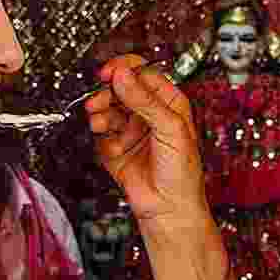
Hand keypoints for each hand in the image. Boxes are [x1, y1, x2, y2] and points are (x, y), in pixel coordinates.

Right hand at [85, 55, 209, 228]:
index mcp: (168, 103)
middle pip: (120, 90)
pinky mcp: (115, 149)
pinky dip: (102, 140)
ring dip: (100, 114)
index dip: (125, 70)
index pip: (143, 74)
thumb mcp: (169, 128)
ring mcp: (130, 131)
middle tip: (97, 100)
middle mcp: (148, 114)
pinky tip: (112, 148)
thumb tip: (123, 75)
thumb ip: (144, 99)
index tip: (110, 73)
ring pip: (107, 110)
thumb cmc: (182, 171)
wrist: (168, 208)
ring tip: (99, 122)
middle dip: (107, 93)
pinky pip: (101, 135)